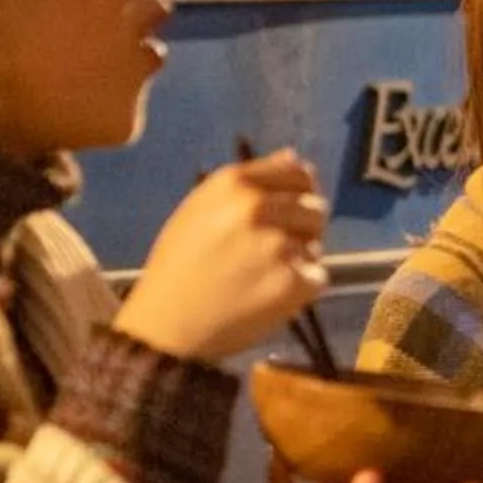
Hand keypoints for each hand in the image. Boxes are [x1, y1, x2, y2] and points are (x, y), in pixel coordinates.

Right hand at [113, 148, 328, 361]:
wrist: (165, 326)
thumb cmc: (178, 265)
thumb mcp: (199, 209)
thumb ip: (250, 180)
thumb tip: (293, 156)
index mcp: (235, 183)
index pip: (299, 173)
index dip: (299, 193)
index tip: (289, 211)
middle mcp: (259, 207)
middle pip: (315, 207)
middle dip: (303, 229)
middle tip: (272, 253)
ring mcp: (278, 245)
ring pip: (316, 245)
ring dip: (300, 260)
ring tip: (263, 276)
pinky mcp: (292, 282)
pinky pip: (317, 277)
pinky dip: (301, 290)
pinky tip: (268, 296)